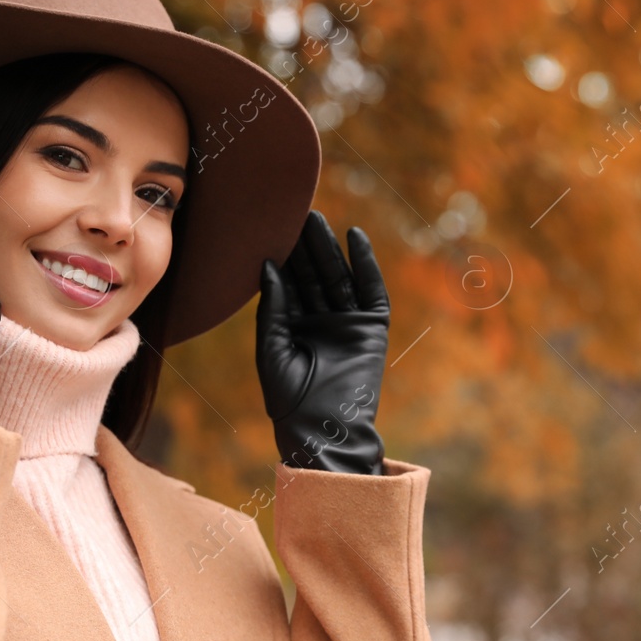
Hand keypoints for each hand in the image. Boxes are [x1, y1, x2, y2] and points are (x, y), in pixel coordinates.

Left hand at [256, 210, 388, 474]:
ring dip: (329, 247)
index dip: (282, 256)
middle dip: (305, 245)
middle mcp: (320, 321)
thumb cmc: (289, 398)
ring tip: (317, 218)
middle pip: (313, 274)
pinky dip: (365, 264)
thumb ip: (273, 307)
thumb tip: (269, 266)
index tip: (270, 226)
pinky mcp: (371, 328)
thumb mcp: (271, 348)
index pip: (288, 284)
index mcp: (293, 327)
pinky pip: (370, 289)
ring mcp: (346, 323)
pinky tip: (355, 238)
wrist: (322, 428)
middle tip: (293, 212)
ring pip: (337, 276)